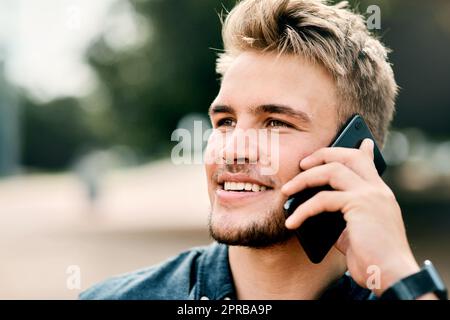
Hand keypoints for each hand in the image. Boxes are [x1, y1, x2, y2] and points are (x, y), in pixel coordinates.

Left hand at [281, 139, 419, 296]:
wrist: (391, 274)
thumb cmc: (373, 257)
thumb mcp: (355, 231)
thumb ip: (342, 215)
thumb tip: (319, 211)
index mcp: (379, 193)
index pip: (367, 161)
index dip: (358, 149)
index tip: (359, 142)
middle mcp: (377, 189)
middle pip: (347, 156)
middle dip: (321, 155)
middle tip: (302, 164)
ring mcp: (370, 194)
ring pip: (332, 170)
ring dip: (304, 179)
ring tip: (287, 190)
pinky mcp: (360, 204)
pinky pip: (323, 199)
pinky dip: (303, 209)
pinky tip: (292, 221)